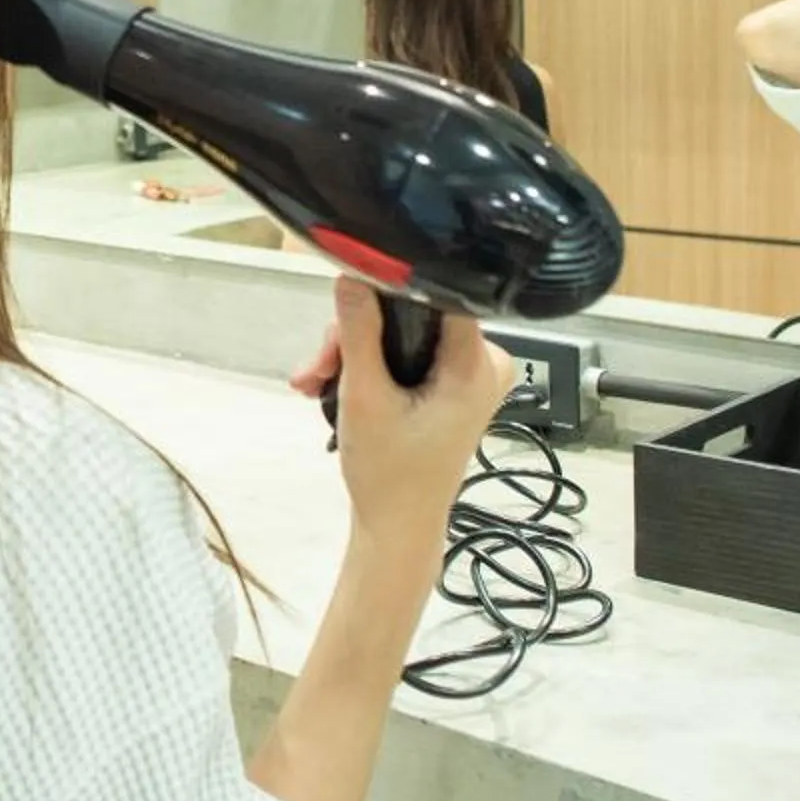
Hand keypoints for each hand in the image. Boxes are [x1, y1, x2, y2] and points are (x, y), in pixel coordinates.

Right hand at [318, 280, 513, 564]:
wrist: (397, 526)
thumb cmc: (389, 473)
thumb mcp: (365, 397)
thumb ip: (358, 332)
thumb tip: (351, 274)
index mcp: (478, 364)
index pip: (440, 293)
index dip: (391, 288)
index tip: (349, 296)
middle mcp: (484, 363)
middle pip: (412, 314)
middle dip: (356, 334)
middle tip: (319, 366)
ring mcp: (468, 374)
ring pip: (402, 332)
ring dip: (352, 351)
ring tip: (315, 381)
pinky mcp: (451, 384)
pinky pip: (407, 352)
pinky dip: (368, 364)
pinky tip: (330, 382)